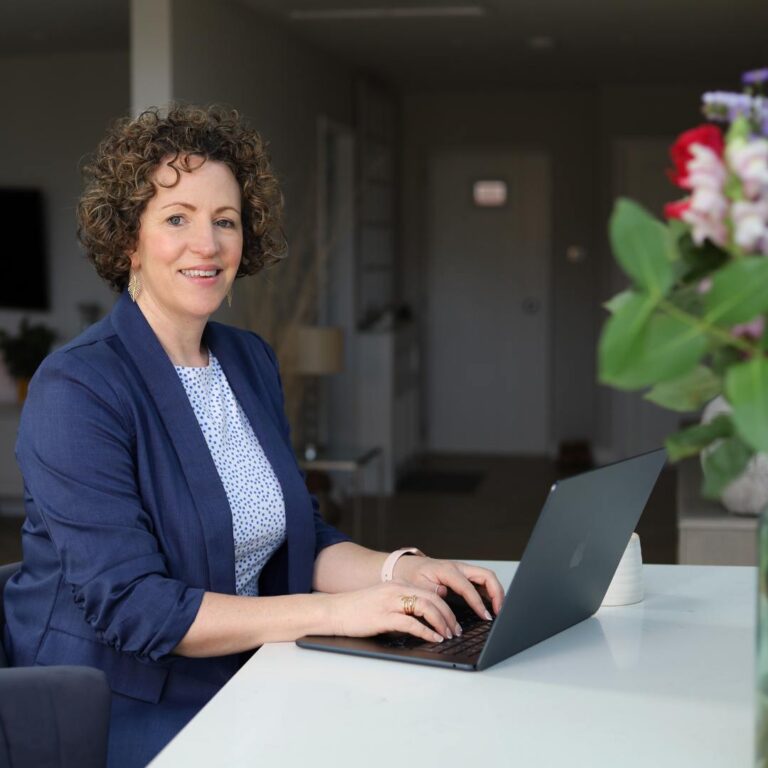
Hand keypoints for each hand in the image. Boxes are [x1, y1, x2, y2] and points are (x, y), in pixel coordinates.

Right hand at [325, 582, 462, 642]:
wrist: (334, 611)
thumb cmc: (357, 610)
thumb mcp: (383, 600)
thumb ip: (401, 604)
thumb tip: (423, 619)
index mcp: (397, 585)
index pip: (430, 592)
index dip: (446, 607)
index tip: (453, 621)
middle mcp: (396, 590)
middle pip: (433, 599)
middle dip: (449, 616)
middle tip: (456, 630)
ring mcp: (390, 602)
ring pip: (426, 607)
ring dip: (441, 622)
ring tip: (447, 634)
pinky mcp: (383, 617)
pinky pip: (411, 623)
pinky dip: (426, 632)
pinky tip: (433, 638)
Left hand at [393, 556, 504, 619]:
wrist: (405, 566)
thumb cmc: (410, 575)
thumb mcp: (417, 584)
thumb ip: (431, 590)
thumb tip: (444, 594)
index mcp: (447, 570)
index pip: (469, 587)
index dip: (478, 603)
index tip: (485, 616)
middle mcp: (458, 568)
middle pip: (486, 575)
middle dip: (497, 593)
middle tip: (499, 611)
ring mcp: (462, 570)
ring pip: (486, 577)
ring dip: (496, 592)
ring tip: (498, 610)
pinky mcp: (462, 575)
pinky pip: (481, 581)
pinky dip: (489, 591)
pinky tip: (490, 604)